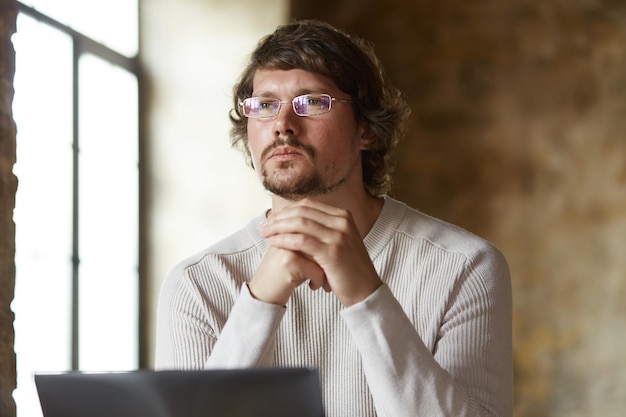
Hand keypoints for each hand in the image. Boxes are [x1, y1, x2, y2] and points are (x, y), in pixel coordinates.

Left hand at [259, 198, 381, 305]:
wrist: (366, 291)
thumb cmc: (348, 270)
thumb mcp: (339, 242)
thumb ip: (323, 229)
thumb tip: (297, 221)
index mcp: (343, 216)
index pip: (308, 205)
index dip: (287, 210)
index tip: (272, 219)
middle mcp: (342, 222)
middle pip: (302, 211)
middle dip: (279, 217)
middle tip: (264, 226)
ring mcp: (338, 236)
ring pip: (300, 224)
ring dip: (278, 227)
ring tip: (264, 234)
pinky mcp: (332, 252)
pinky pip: (301, 241)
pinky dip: (284, 240)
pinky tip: (273, 243)